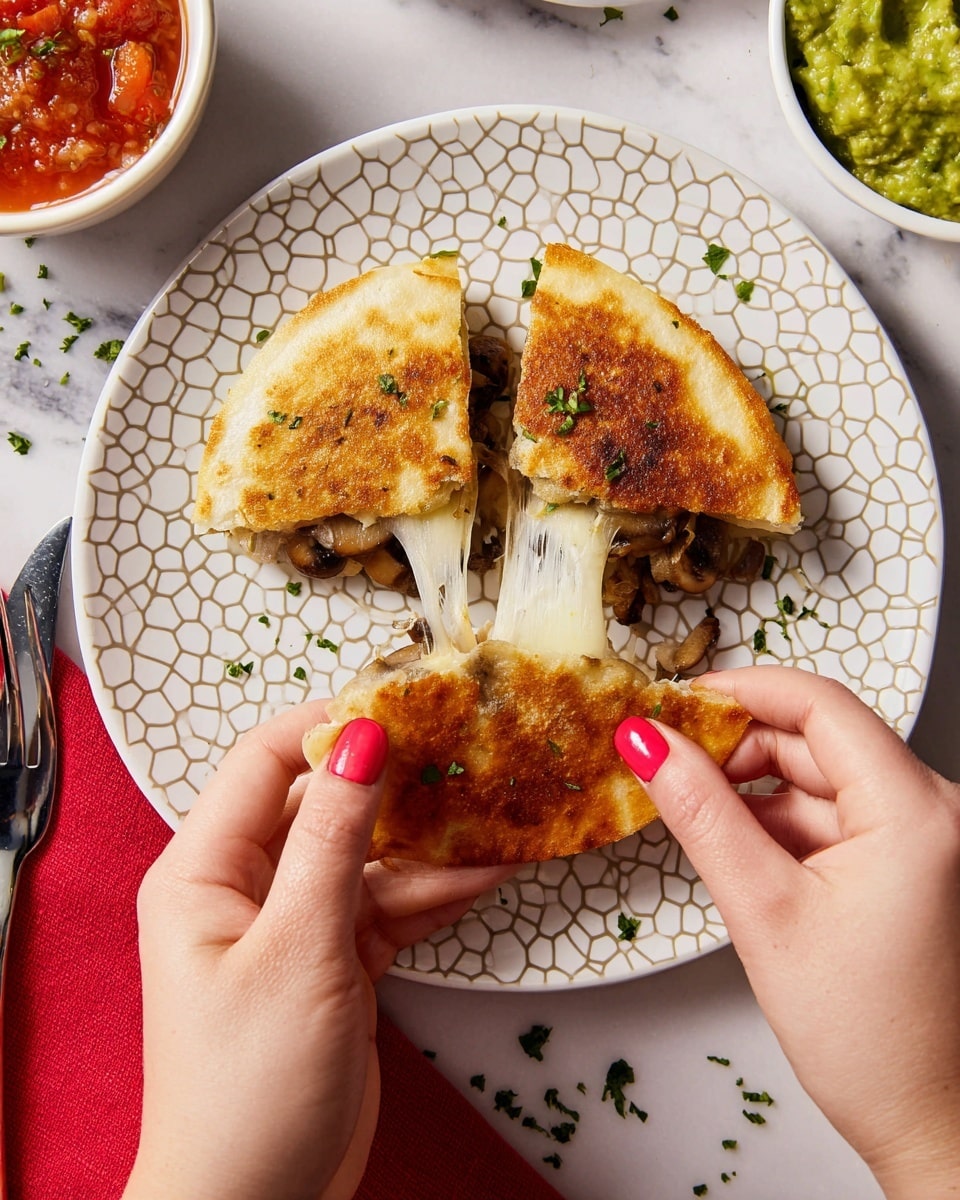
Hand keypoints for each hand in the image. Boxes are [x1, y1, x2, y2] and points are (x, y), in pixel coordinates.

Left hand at [123, 703, 513, 1199]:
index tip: (404, 707)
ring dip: (430, 844)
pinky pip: (387, 905)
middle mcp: (244, 886)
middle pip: (324, 804)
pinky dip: (432, 892)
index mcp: (203, 870)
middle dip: (396, 784)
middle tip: (466, 755)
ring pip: (367, 857)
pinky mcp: (334, 961)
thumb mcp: (297, 949)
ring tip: (500, 815)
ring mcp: (294, 924)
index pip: (264, 761)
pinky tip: (485, 870)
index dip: (331, 726)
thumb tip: (360, 736)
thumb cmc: (247, 1089)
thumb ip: (331, 838)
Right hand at [615, 667, 959, 1199]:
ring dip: (756, 789)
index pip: (820, 705)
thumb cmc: (869, 1039)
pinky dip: (782, 822)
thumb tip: (647, 743)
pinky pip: (835, 815)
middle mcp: (934, 811)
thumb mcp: (764, 912)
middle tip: (669, 766)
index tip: (677, 704)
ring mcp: (925, 838)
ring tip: (699, 820)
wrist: (930, 1123)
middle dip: (738, 747)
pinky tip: (743, 853)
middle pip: (818, 738)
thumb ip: (701, 814)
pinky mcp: (910, 863)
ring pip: (822, 777)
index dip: (741, 691)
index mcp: (916, 812)